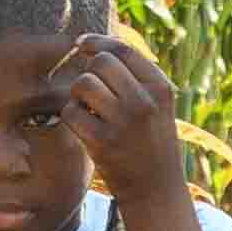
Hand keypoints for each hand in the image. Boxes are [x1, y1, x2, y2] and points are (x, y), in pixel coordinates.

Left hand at [45, 32, 187, 204]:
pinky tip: (85, 128)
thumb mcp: (158, 104)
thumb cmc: (151, 140)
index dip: (97, 42)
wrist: (157, 189)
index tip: (82, 44)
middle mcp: (144, 102)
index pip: (123, 49)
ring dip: (78, 94)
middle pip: (100, 62)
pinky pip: (71, 111)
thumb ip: (135, 74)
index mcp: (160, 88)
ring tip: (90, 109)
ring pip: (83, 84)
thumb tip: (92, 41)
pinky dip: (72, 117)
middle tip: (92, 90)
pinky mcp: (102, 142)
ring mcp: (123, 123)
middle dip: (89, 71)